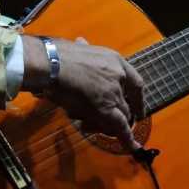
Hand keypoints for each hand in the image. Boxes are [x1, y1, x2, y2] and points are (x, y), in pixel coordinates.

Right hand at [23, 35, 144, 149]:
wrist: (50, 63)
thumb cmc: (57, 56)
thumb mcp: (78, 47)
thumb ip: (84, 49)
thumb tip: (81, 42)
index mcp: (115, 60)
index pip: (135, 82)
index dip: (138, 98)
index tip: (137, 107)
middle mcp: (118, 77)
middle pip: (127, 104)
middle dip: (121, 116)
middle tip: (108, 124)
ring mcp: (114, 93)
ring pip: (121, 116)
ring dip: (109, 125)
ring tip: (90, 126)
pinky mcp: (106, 109)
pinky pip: (120, 127)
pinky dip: (127, 139)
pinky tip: (133, 147)